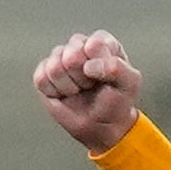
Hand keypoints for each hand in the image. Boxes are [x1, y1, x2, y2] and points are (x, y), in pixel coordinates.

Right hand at [33, 29, 141, 152]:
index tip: (104, 78)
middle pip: (71, 54)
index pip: (93, 44)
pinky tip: (64, 94)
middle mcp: (79, 46)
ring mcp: (60, 59)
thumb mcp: (129, 83)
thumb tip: (89, 66)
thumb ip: (117, 67)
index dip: (98, 65)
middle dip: (82, 78)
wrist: (101, 127)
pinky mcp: (44, 74)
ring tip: (79, 90)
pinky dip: (54, 92)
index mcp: (102, 42)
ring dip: (68, 86)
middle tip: (90, 85)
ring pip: (54, 67)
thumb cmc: (116, 102)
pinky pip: (41, 78)